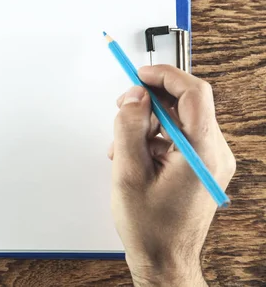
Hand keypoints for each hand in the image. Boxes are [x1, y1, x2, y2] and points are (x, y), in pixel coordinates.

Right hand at [109, 65, 235, 286]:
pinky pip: (178, 137)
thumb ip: (129, 128)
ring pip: (178, 120)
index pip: (194, 94)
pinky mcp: (201, 166)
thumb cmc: (150, 227)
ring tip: (122, 144)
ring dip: (148, 122)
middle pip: (185, 105)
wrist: (164, 261)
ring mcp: (210, 160)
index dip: (164, 76)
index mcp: (201, 152)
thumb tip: (135, 97)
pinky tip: (133, 155)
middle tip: (122, 108)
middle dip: (150, 101)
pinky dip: (154, 138)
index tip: (139, 74)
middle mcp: (214, 153)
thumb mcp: (129, 173)